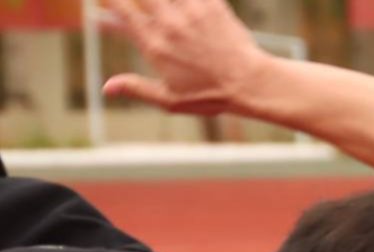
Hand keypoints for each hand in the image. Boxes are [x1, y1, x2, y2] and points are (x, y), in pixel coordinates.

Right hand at [99, 0, 268, 115]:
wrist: (250, 83)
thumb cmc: (212, 95)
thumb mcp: (170, 100)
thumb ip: (137, 89)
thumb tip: (106, 88)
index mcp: (155, 44)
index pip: (122, 11)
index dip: (110, 2)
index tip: (103, 3)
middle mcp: (169, 24)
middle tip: (135, 3)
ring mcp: (191, 11)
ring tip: (158, 3)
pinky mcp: (212, 5)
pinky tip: (184, 2)